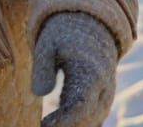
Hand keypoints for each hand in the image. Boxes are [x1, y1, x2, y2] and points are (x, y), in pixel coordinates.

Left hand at [31, 11, 118, 126]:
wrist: (89, 26)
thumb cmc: (64, 34)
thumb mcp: (48, 43)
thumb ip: (43, 67)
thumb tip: (38, 94)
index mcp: (92, 74)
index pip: (80, 106)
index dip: (63, 120)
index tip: (43, 125)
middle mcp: (103, 90)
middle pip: (87, 119)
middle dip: (66, 126)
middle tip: (40, 126)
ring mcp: (105, 97)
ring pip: (91, 122)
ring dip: (72, 125)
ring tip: (45, 124)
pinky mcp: (100, 101)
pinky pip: (91, 119)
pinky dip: (76, 123)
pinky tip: (53, 124)